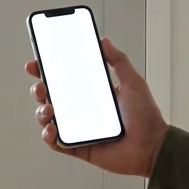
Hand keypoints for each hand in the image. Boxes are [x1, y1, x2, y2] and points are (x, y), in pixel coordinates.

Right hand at [26, 38, 167, 177]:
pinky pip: (56, 143)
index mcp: (92, 93)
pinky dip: (48, 136)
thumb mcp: (133, 82)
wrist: (152, 147)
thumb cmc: (146, 117)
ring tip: (49, 110)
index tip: (35, 64)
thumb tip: (105, 41)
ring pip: (48, 119)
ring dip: (42, 112)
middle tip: (42, 87)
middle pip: (50, 97)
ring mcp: (78, 129)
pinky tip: (52, 129)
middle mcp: (82, 110)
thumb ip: (119, 60)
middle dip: (39, 90)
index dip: (46, 71)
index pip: (63, 79)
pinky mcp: (78, 147)